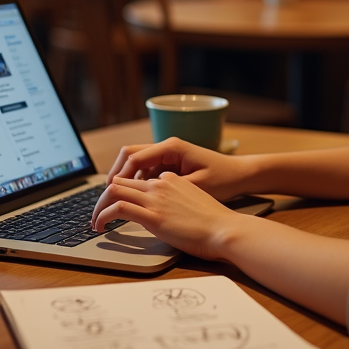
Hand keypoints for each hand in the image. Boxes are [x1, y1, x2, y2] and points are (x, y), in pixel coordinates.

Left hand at [91, 172, 247, 259]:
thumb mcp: (194, 203)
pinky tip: (100, 227)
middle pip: (120, 181)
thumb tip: (167, 213)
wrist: (225, 229)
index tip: (115, 204)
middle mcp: (160, 184)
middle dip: (103, 197)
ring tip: (94, 222)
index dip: (121, 191)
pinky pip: (117, 209)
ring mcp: (156, 198)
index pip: (137, 179)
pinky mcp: (152, 216)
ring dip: (98, 206)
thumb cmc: (215, 222)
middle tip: (97, 213)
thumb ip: (177, 202)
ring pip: (113, 191)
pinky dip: (102, 216)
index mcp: (171, 179)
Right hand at [103, 137, 253, 202]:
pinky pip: (147, 171)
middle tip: (107, 197)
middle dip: (116, 176)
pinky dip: (139, 183)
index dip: (118, 176)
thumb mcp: (195, 186)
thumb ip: (167, 188)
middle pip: (130, 156)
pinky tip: (137, 200)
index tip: (108, 193)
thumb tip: (140, 194)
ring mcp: (168, 155)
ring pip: (137, 164)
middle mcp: (166, 147)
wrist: (241, 175)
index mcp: (171, 147)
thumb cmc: (223, 179)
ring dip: (126, 180)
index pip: (133, 157)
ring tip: (117, 201)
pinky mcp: (171, 164)